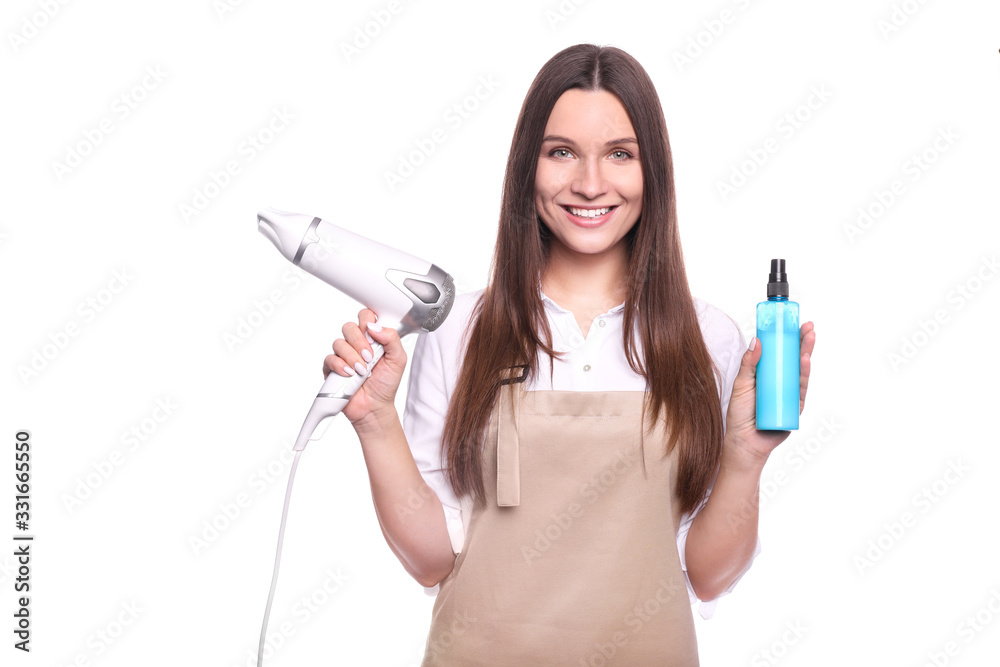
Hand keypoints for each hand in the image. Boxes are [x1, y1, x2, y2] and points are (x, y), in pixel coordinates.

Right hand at [322, 308, 406, 428]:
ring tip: (362, 371)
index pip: (365, 316)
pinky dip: (340, 366)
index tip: (373, 336)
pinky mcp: (332, 367)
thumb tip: (375, 326)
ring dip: (352, 357)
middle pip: (349, 327)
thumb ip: (391, 339)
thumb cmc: (386, 383)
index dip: (367, 322)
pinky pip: (330, 358)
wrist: (375, 406)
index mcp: (372, 338)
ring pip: (339, 343)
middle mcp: (356, 344)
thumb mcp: (398, 359)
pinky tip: (350, 374)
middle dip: (360, 342)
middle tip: (369, 357)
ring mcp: (343, 355)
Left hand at [723, 322, 815, 466]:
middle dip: (802, 342)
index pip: (779, 353)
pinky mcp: (795, 407)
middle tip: (807, 326)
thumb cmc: (740, 415)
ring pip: (801, 371)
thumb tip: (757, 340)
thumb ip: (749, 364)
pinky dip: (803, 374)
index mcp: (766, 374)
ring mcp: (789, 394)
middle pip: (793, 359)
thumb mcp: (741, 384)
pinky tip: (804, 361)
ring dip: (806, 353)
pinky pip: (801, 389)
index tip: (792, 322)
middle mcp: (780, 382)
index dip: (786, 338)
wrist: (743, 443)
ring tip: (809, 338)